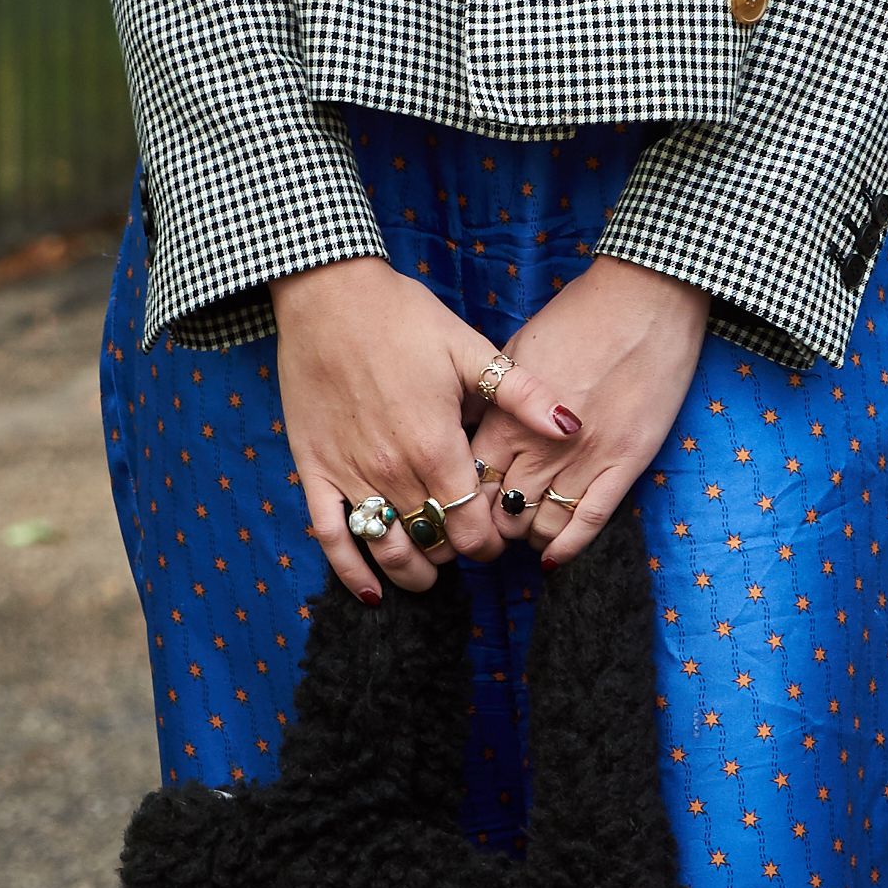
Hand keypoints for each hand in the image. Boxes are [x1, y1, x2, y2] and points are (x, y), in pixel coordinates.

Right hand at [275, 260, 574, 601]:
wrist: (329, 296)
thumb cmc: (402, 318)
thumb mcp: (470, 350)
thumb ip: (522, 395)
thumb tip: (573, 424)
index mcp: (437, 448)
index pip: (472, 527)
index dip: (489, 542)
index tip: (494, 536)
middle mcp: (393, 472)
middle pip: (435, 545)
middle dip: (457, 555)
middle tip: (465, 545)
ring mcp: (350, 476)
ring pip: (387, 551)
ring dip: (414, 572)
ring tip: (430, 573)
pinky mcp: (314, 470)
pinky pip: (331, 536)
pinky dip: (351, 571)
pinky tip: (372, 591)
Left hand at [481, 259, 707, 568]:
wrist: (644, 302)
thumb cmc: (579, 318)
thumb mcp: (517, 352)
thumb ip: (492, 400)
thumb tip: (470, 432)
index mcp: (508, 416)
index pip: (470, 480)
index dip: (462, 499)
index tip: (463, 503)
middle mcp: (541, 445)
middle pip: (501, 511)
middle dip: (491, 525)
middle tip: (492, 526)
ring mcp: (586, 458)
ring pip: (542, 524)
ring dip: (528, 537)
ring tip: (525, 532)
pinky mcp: (625, 463)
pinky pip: (590, 521)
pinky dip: (568, 546)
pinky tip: (553, 556)